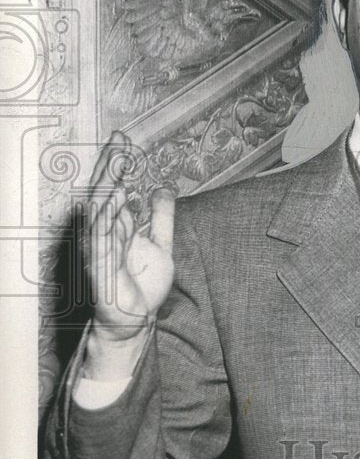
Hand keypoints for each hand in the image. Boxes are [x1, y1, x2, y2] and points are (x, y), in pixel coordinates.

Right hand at [83, 131, 174, 377]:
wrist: (138, 319)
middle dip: (111, 166)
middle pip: (105, 193)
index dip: (118, 164)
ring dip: (109, 187)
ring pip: (101, 212)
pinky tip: (115, 200)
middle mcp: (105, 233)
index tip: (124, 139)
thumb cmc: (144, 284)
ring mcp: (99, 249)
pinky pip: (101, 238)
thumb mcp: (161, 243)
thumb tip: (162, 186)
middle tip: (118, 140)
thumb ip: (162, 216)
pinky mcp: (99, 267)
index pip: (115, 188)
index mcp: (118, 226)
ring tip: (119, 164)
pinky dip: (107, 219)